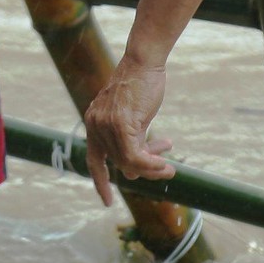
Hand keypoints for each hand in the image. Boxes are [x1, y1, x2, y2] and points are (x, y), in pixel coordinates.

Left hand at [82, 54, 175, 205]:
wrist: (144, 61)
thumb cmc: (142, 83)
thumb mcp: (132, 115)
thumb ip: (129, 137)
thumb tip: (136, 168)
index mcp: (94, 123)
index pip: (94, 161)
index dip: (100, 182)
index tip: (107, 201)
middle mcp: (95, 125)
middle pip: (119, 163)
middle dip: (144, 167)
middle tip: (165, 164)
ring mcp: (106, 125)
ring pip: (128, 162)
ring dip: (151, 168)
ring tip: (169, 167)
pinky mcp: (120, 124)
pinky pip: (135, 156)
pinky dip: (151, 163)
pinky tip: (165, 163)